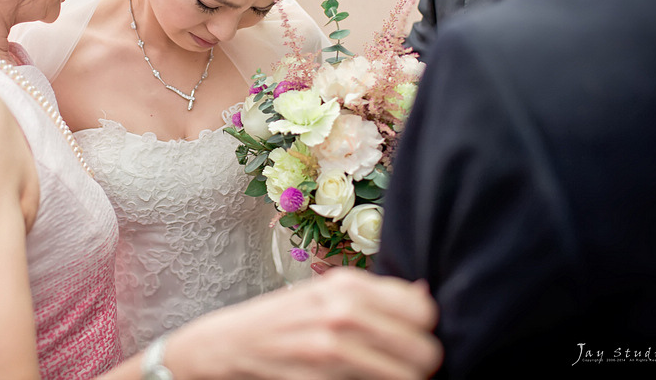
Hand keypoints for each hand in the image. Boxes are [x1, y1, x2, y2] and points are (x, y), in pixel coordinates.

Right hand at [166, 268, 441, 379]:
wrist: (230, 344)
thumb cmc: (281, 318)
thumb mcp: (325, 292)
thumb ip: (374, 295)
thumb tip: (425, 297)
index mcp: (348, 285)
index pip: (424, 311)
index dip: (423, 328)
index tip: (411, 336)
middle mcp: (343, 313)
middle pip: (424, 351)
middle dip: (419, 364)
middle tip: (402, 365)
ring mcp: (332, 350)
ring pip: (407, 379)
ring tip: (381, 375)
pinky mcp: (321, 379)